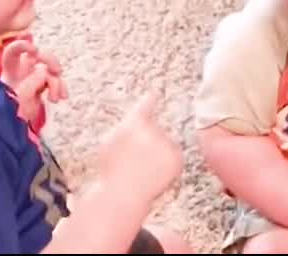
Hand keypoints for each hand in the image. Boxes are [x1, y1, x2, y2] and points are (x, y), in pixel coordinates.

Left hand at [0, 38, 66, 125]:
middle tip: (56, 70)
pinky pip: (55, 82)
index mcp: (10, 71)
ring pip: (50, 70)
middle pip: (38, 54)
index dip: (24, 45)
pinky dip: (60, 88)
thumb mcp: (19, 97)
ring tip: (55, 98)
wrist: (10, 133)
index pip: (13, 50)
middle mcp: (21, 72)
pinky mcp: (42, 88)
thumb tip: (44, 72)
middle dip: (50, 60)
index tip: (35, 51)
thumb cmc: (8, 115)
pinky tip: (61, 98)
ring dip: (57, 81)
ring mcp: (32, 79)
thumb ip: (32, 81)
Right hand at [92, 93, 183, 207]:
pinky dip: (166, 164)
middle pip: (155, 131)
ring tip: (143, 170)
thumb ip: (127, 122)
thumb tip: (143, 107)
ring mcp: (166, 143)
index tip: (155, 93)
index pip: (146, 105)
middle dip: (148, 143)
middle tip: (136, 161)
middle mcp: (153, 129)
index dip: (151, 99)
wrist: (121, 194)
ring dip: (157, 155)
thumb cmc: (112, 171)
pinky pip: (173, 156)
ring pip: (165, 144)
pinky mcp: (176, 156)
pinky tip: (153, 174)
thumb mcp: (110, 142)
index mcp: (134, 123)